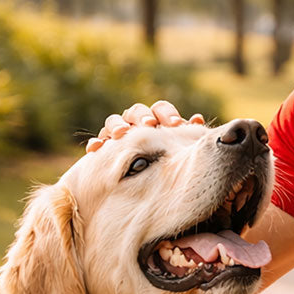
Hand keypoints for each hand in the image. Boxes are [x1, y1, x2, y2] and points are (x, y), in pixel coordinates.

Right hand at [85, 100, 204, 151]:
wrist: (145, 185)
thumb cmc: (167, 163)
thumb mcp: (177, 149)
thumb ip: (186, 134)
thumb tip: (197, 119)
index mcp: (157, 120)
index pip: (160, 108)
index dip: (166, 113)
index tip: (175, 124)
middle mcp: (136, 123)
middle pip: (136, 110)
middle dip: (142, 116)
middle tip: (149, 125)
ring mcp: (119, 133)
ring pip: (114, 121)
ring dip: (117, 125)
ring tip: (120, 133)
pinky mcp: (104, 148)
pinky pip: (98, 142)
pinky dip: (97, 143)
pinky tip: (96, 149)